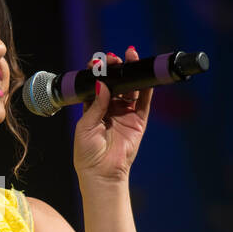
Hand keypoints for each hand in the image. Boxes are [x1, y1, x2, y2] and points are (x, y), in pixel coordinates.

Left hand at [74, 45, 151, 183]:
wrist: (101, 173)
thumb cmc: (87, 153)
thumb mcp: (85, 125)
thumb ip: (96, 105)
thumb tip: (103, 84)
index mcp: (93, 109)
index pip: (98, 86)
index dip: (99, 74)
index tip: (98, 63)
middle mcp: (110, 110)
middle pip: (116, 84)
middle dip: (116, 70)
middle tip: (116, 58)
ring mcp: (125, 115)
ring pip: (131, 90)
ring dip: (131, 74)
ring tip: (131, 58)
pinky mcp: (138, 122)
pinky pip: (144, 102)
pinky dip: (146, 88)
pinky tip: (146, 75)